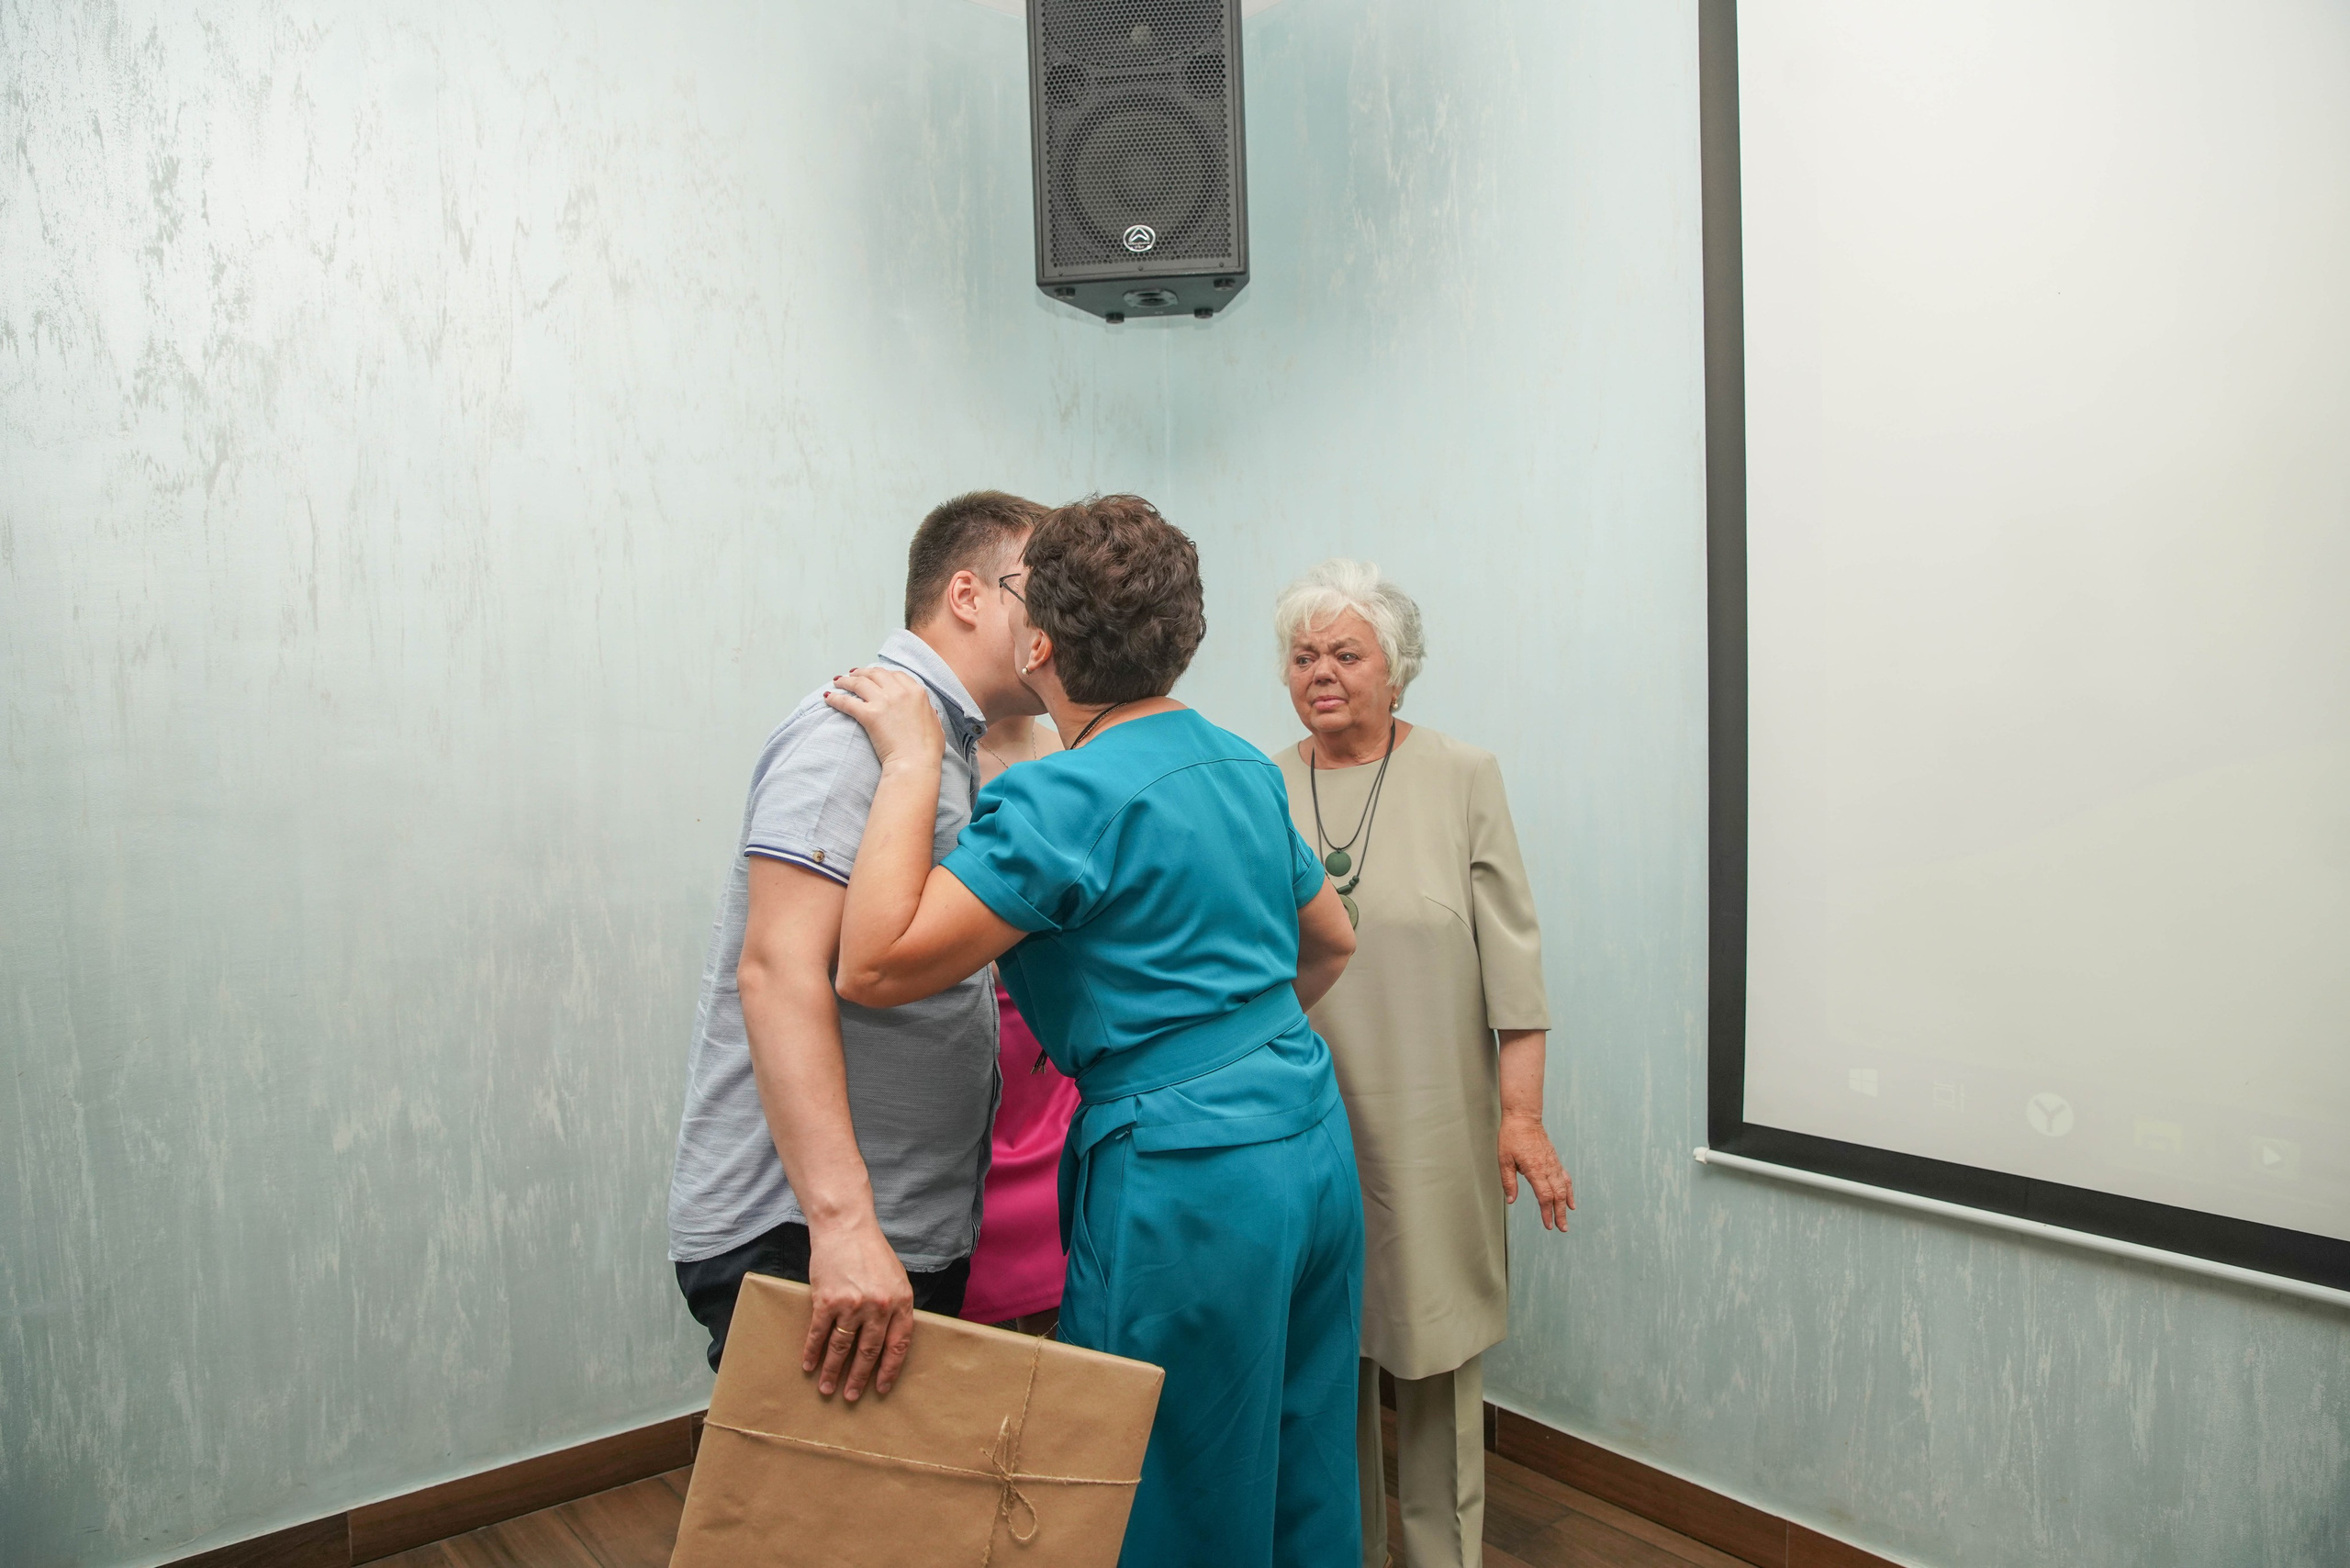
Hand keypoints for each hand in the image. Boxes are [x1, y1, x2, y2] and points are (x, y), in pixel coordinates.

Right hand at [801, 1217, 916, 1400]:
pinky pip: (819, 1334)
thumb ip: (896, 1308)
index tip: (881, 1388)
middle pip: (869, 1352)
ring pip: (842, 1348)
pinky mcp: (826, 1301)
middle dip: (859, 1378)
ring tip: (828, 1389)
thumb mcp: (896, 1279)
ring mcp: (852, 1305)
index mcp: (901, 1302)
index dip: (889, 1370)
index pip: (898, 1345)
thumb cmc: (871, 1253)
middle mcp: (878, 1306)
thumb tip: (891, 1341)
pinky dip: (813, 1353)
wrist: (845, 1228)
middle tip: (851, 1396)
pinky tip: (809, 1366)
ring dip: (833, 1372)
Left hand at [825, 667, 943, 769]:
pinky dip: (836, 698)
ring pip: (859, 683)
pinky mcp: (869, 714)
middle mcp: (899, 692)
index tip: (875, 675)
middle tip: (853, 674)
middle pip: (876, 674)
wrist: (915, 763)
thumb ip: (929, 713)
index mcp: (916, 692)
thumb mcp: (936, 725)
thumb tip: (928, 711)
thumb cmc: (927, 750)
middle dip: (863, 672)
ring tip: (838, 682)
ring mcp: (884, 701)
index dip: (882, 674)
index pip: (896, 675)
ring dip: (846, 681)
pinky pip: (847, 702)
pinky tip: (828, 698)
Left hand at [1498, 1112, 1574, 1230]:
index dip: (1547, 1212)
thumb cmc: (1511, 1137)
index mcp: (1534, 1169)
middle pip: (1558, 1195)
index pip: (1544, 1196)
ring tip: (1567, 1218)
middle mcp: (1547, 1168)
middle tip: (1562, 1228)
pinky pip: (1565, 1178)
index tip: (1548, 1225)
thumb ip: (1508, 1182)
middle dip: (1560, 1213)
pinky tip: (1570, 1200)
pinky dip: (1569, 1190)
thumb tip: (1511, 1200)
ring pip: (1564, 1187)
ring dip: (1566, 1204)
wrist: (1524, 1117)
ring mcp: (1553, 1163)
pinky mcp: (1554, 1160)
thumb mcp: (1504, 1160)